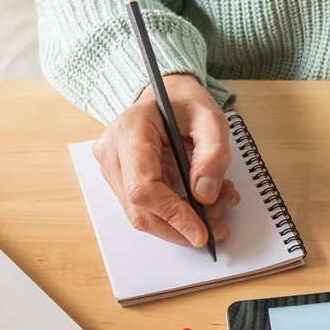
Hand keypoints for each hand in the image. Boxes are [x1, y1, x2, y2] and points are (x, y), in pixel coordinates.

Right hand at [92, 73, 239, 246]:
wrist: (168, 98)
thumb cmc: (185, 104)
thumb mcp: (211, 119)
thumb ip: (213, 154)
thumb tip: (204, 194)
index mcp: (130, 130)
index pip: (143, 187)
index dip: (172, 215)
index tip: (200, 231)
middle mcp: (112, 152)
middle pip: (140, 210)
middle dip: (181, 227)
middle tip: (218, 228)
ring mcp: (112, 169)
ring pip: (143, 216)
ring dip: (182, 223)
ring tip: (218, 206)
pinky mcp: (122, 182)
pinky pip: (147, 210)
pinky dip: (177, 215)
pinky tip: (203, 204)